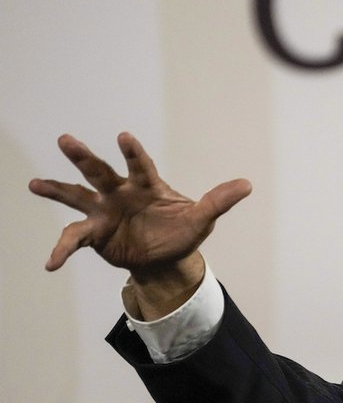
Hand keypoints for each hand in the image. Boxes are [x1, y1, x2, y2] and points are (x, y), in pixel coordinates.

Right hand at [29, 132, 250, 275]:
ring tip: (34, 184)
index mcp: (147, 186)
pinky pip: (74, 239)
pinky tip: (50, 264)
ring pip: (77, 196)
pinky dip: (61, 250)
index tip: (124, 137)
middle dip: (83, 157)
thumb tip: (247, 184)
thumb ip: (218, 201)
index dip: (133, 152)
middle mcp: (121, 193)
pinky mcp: (94, 233)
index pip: (140, 165)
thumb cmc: (182, 231)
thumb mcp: (202, 219)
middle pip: (100, 172)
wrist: (166, 258)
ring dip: (56, 189)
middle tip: (65, 139)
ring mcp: (104, 211)